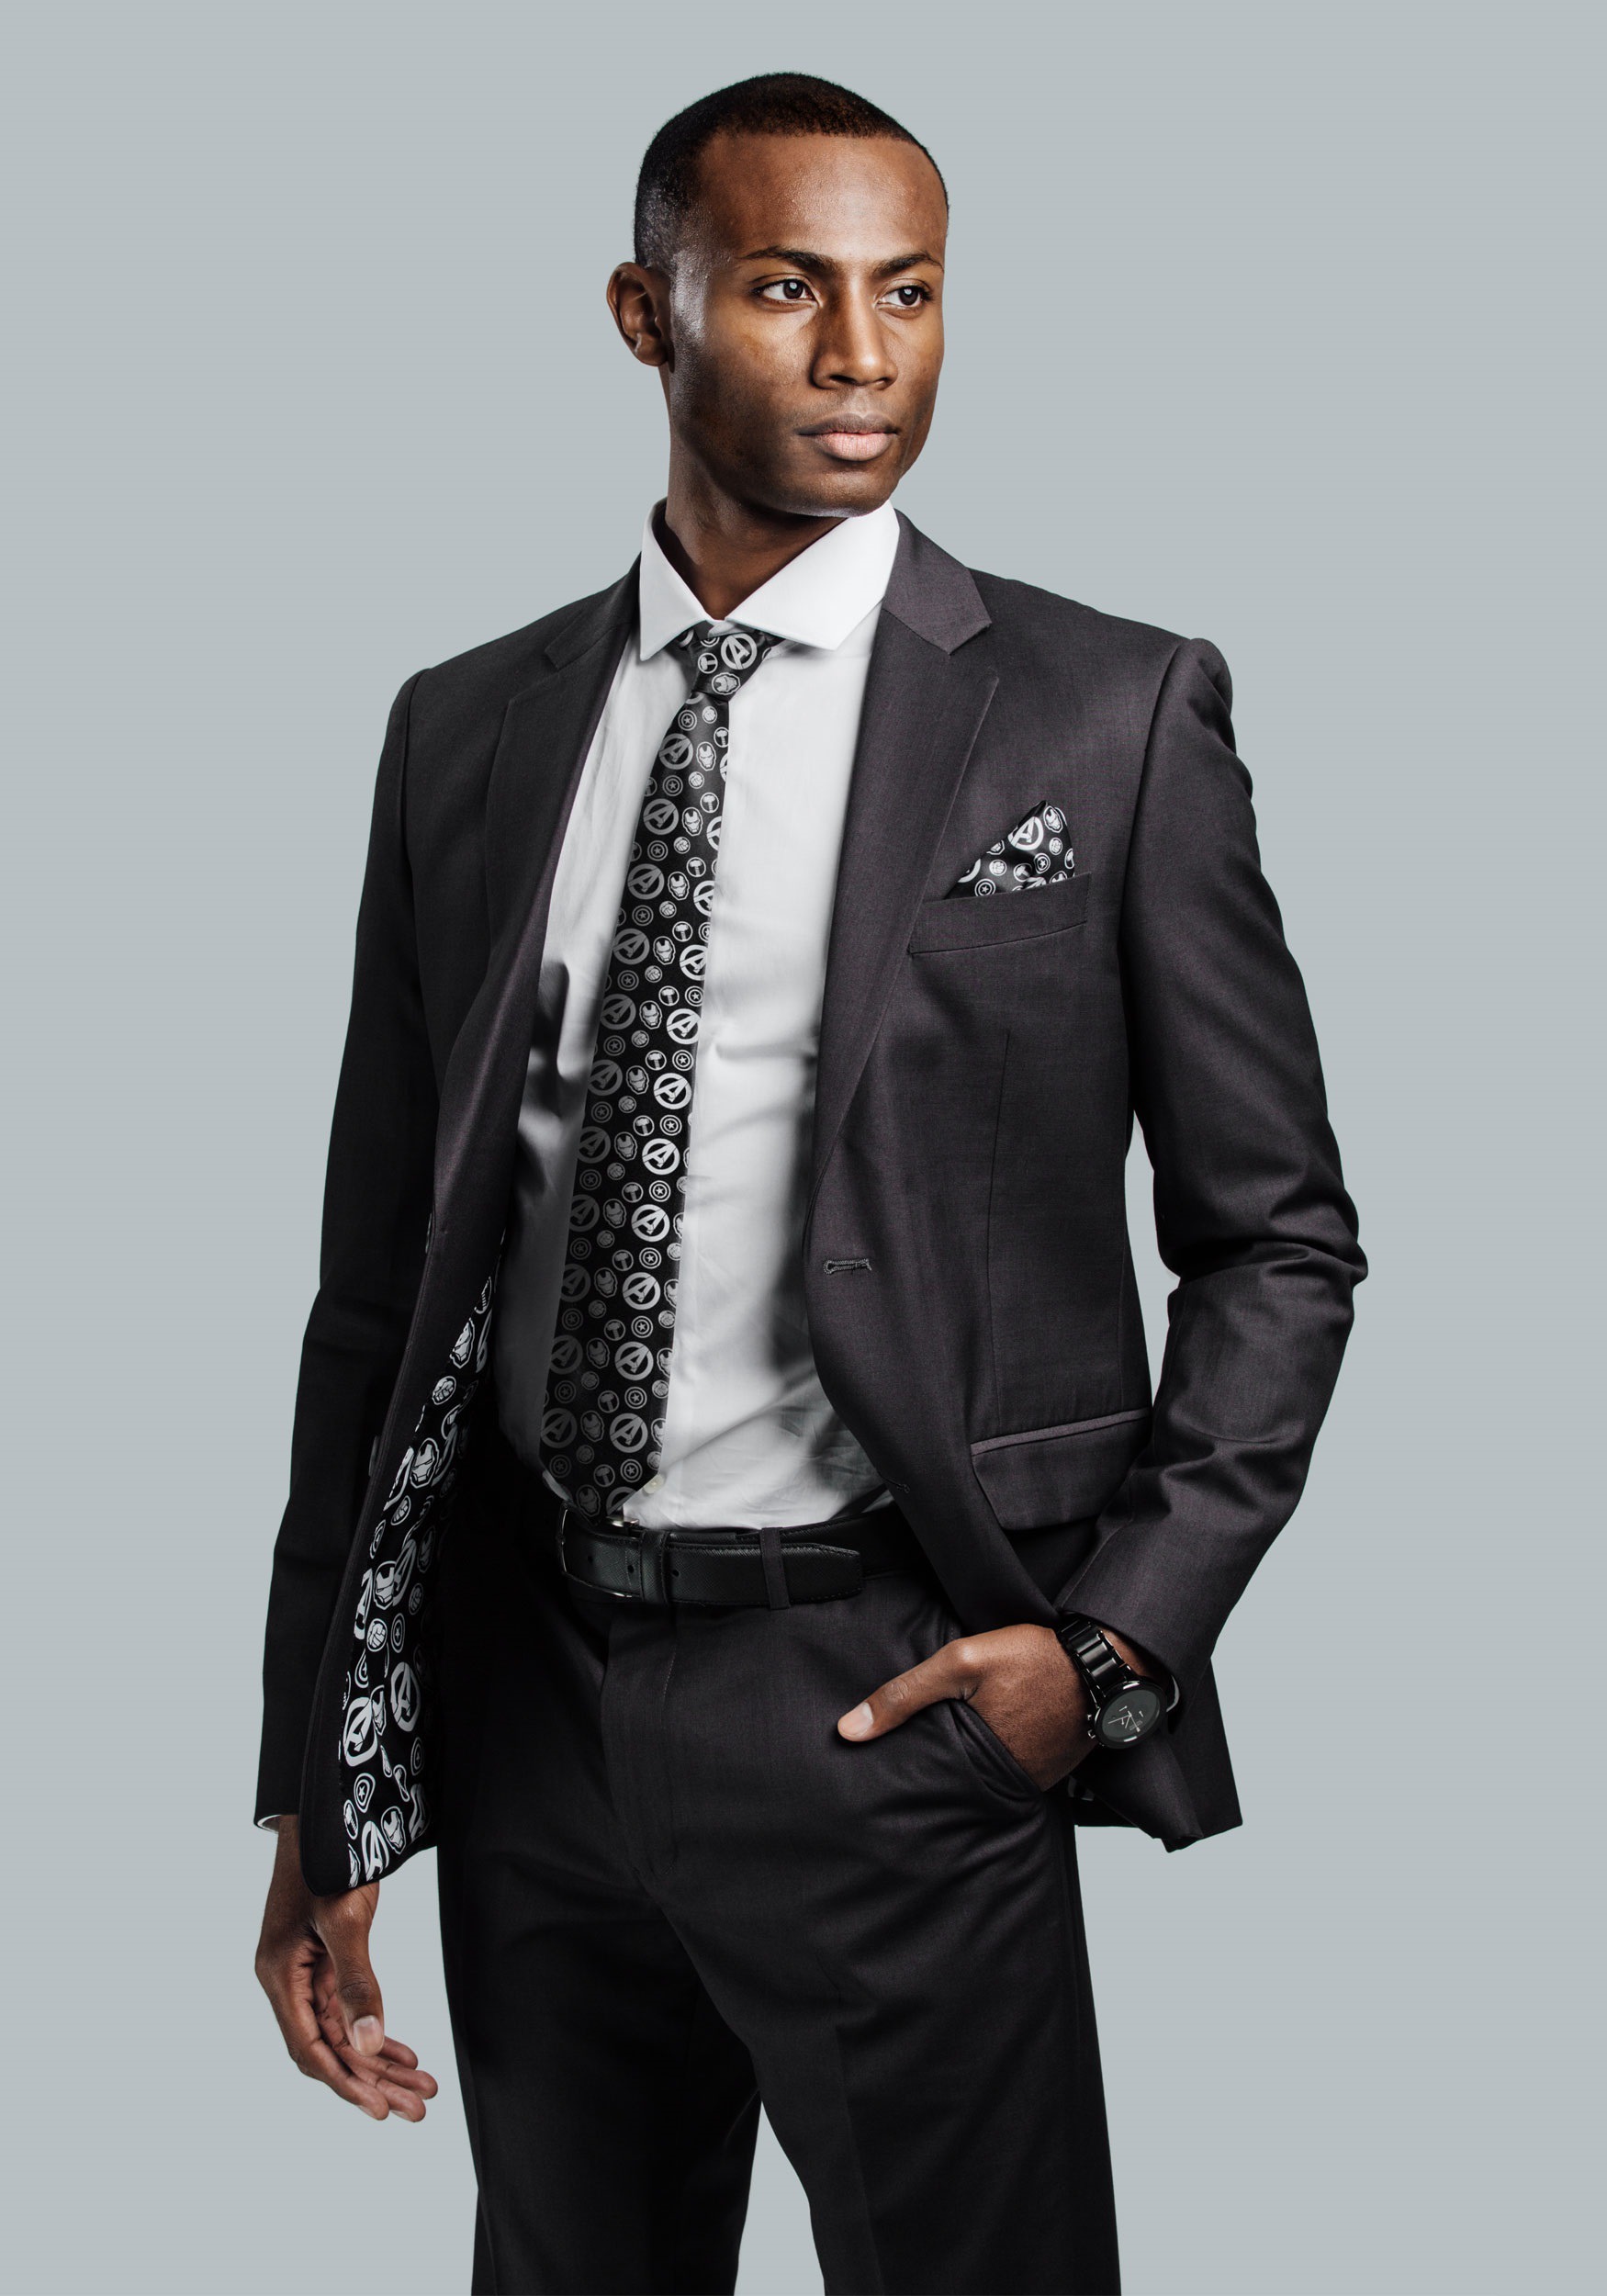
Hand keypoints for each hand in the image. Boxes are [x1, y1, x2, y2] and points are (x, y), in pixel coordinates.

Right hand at [255, 1816, 437, 2121]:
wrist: (322, 1815)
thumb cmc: (328, 1860)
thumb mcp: (345, 1920)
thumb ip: (357, 1983)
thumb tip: (367, 2044)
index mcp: (279, 1976)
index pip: (311, 2049)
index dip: (346, 2082)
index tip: (382, 2111)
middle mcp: (287, 1981)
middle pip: (330, 2049)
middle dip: (373, 2081)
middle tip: (418, 2109)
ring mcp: (305, 1973)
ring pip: (343, 2034)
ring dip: (381, 2062)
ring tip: (422, 2089)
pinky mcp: (324, 1962)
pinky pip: (348, 2011)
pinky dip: (377, 2032)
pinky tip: (404, 2054)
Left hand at [836, 1621, 1157, 1789]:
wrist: (1107, 1661)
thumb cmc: (1036, 1656)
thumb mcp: (962, 1661)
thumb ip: (904, 1694)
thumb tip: (848, 1731)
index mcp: (980, 1760)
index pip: (928, 1778)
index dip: (906, 1771)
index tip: (882, 1772)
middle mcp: (1008, 1780)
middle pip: (956, 1780)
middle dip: (936, 1771)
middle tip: (908, 1763)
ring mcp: (1033, 1777)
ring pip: (985, 1777)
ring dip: (970, 1764)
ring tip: (948, 1748)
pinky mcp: (1052, 1768)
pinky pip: (1013, 1770)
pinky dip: (999, 1757)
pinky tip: (990, 1737)